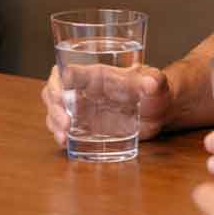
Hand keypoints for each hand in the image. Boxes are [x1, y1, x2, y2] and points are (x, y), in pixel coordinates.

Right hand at [42, 63, 172, 147]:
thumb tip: (152, 83)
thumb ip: (154, 82)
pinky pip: (63, 126)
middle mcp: (84, 89)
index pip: (68, 72)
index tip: (63, 98)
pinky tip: (64, 142)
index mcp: (96, 75)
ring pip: (55, 109)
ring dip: (53, 122)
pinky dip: (58, 133)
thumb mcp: (156, 84)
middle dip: (54, 107)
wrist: (160, 111)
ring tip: (63, 136)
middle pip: (54, 91)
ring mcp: (82, 108)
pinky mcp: (85, 125)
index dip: (59, 82)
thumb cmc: (155, 91)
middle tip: (66, 124)